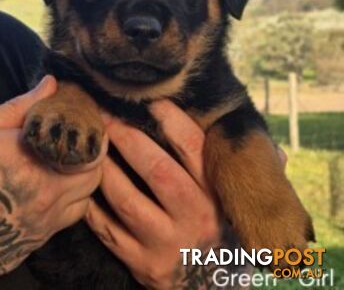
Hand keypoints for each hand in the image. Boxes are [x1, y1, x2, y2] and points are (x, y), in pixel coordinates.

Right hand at [0, 76, 106, 280]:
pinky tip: (48, 196)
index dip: (95, 139)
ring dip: (80, 186)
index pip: (91, 153)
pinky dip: (63, 209)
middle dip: (91, 161)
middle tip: (79, 148)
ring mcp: (39, 224)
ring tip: (65, 171)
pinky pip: (62, 225)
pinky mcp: (29, 245)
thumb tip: (51, 83)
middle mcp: (45, 195)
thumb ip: (21, 107)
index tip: (93, 128)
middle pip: (93, 178)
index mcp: (35, 161)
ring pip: (83, 203)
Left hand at [86, 101, 287, 289]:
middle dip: (127, 137)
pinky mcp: (141, 264)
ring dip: (105, 166)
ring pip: (125, 198)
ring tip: (94, 143)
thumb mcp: (242, 210)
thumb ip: (253, 178)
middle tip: (106, 114)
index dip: (172, 119)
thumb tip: (277, 152)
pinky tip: (87, 183)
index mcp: (218, 198)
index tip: (152, 100)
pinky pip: (108, 230)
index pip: (194, 149)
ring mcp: (165, 244)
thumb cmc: (224, 238)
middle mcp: (194, 219)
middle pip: (155, 169)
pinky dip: (93, 204)